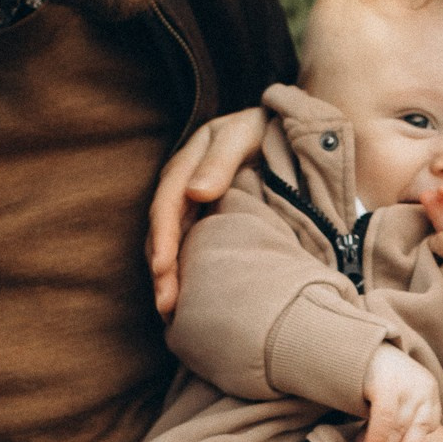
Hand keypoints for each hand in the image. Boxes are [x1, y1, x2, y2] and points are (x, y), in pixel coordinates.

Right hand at [146, 108, 267, 316]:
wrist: (281, 128)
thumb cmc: (262, 128)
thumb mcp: (243, 133)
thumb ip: (221, 161)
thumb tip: (197, 193)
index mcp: (186, 164)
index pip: (167, 205)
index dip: (163, 238)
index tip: (163, 268)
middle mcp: (182, 187)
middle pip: (164, 232)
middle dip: (162, 270)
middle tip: (166, 306)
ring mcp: (191, 204)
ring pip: (172, 244)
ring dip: (169, 277)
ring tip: (172, 312)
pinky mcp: (206, 219)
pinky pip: (190, 247)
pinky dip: (186, 272)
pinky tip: (190, 298)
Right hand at [353, 342, 442, 441]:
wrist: (358, 346)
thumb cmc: (377, 379)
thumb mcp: (396, 400)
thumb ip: (397, 426)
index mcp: (430, 393)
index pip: (427, 426)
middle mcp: (424, 388)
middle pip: (415, 429)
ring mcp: (408, 384)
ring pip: (400, 427)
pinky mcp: (388, 383)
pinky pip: (385, 419)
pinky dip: (377, 437)